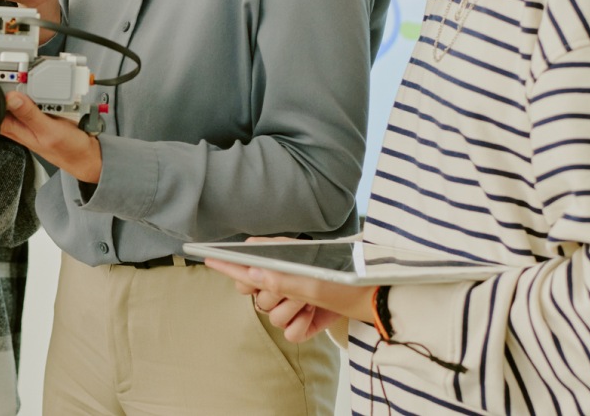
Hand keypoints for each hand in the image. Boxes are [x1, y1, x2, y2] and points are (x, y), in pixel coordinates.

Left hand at [0, 91, 101, 183]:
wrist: (87, 155)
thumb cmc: (69, 151)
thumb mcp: (50, 131)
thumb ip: (30, 115)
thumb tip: (11, 99)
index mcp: (18, 131)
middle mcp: (22, 126)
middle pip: (4, 104)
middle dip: (5, 89)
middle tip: (13, 76)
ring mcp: (32, 119)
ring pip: (19, 100)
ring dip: (22, 89)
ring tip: (28, 81)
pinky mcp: (43, 114)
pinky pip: (34, 99)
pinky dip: (37, 92)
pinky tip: (42, 89)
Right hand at [204, 250, 372, 341]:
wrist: (380, 300)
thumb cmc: (351, 280)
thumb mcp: (317, 278)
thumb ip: (282, 277)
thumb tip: (251, 272)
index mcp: (283, 259)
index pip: (246, 262)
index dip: (228, 263)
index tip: (209, 257)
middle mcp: (284, 279)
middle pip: (256, 295)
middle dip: (275, 297)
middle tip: (298, 292)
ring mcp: (293, 300)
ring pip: (271, 315)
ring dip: (292, 312)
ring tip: (313, 304)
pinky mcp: (304, 320)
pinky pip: (287, 332)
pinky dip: (301, 328)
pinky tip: (315, 318)